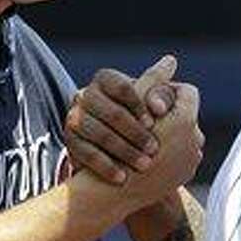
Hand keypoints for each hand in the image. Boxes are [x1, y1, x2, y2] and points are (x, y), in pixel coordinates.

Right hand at [66, 55, 181, 184]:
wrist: (109, 156)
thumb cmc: (137, 124)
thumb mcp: (149, 105)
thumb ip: (159, 88)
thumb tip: (171, 62)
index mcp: (104, 79)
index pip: (123, 86)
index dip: (140, 105)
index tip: (155, 123)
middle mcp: (85, 94)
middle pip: (112, 112)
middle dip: (136, 133)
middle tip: (155, 149)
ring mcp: (73, 118)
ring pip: (99, 133)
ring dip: (125, 151)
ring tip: (145, 166)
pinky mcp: (69, 141)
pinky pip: (86, 153)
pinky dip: (107, 166)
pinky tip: (123, 178)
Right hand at [113, 82, 202, 214]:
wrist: (111, 191)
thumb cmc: (115, 140)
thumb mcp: (135, 106)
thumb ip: (153, 83)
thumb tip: (170, 60)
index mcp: (185, 120)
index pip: (187, 91)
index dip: (168, 91)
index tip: (151, 99)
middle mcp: (195, 140)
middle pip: (186, 116)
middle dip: (169, 116)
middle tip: (150, 119)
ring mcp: (191, 161)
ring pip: (185, 138)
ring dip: (168, 137)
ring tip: (148, 139)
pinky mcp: (184, 177)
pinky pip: (181, 158)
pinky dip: (168, 155)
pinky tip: (149, 154)